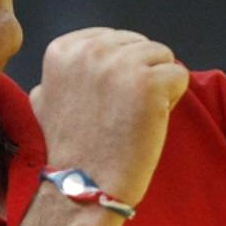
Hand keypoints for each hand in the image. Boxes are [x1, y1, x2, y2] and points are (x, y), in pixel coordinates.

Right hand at [29, 28, 188, 204]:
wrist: (84, 186)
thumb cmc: (71, 150)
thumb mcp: (45, 100)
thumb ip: (65, 72)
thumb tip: (76, 60)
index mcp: (63, 50)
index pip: (114, 39)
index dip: (119, 72)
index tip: (103, 103)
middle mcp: (89, 50)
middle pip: (140, 45)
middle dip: (139, 76)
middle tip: (121, 114)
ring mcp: (120, 64)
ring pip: (163, 57)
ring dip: (158, 87)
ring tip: (135, 118)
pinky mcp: (148, 83)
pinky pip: (179, 76)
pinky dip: (172, 100)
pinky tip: (150, 122)